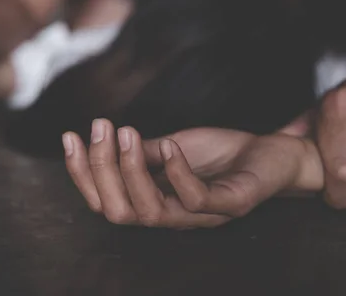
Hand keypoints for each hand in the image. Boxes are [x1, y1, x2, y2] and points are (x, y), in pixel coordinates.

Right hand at [63, 119, 322, 228]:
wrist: (275, 155)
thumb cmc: (222, 155)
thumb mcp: (173, 149)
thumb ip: (142, 153)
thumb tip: (106, 141)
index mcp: (156, 202)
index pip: (106, 202)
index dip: (82, 175)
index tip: (70, 138)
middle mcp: (174, 215)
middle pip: (119, 212)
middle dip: (100, 171)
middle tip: (98, 129)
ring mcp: (204, 215)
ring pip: (151, 212)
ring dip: (130, 171)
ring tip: (125, 132)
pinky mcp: (233, 203)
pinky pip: (197, 200)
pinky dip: (177, 173)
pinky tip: (168, 146)